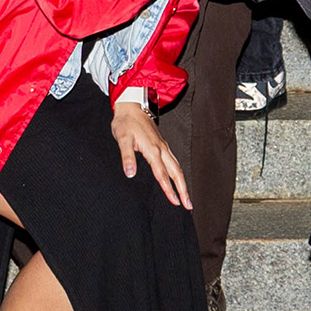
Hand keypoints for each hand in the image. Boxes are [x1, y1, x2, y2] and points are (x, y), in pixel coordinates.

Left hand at [111, 94, 190, 208]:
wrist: (131, 106)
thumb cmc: (125, 122)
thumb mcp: (122, 139)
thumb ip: (127, 157)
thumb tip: (130, 174)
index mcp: (153, 149)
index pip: (162, 174)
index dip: (169, 189)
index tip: (175, 202)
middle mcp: (161, 148)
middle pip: (176, 172)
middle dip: (183, 189)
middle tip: (188, 205)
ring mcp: (163, 146)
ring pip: (177, 167)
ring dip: (182, 182)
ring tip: (186, 197)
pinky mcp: (162, 144)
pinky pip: (174, 161)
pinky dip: (178, 173)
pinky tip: (177, 178)